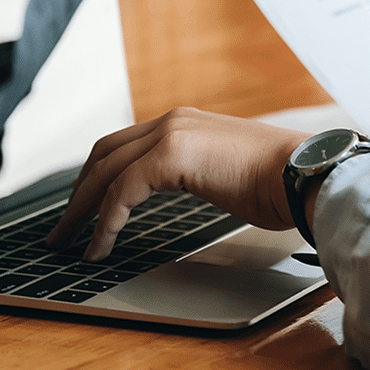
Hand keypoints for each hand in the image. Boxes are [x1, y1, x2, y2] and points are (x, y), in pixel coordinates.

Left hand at [45, 108, 309, 261]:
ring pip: (105, 172)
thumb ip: (206, 175)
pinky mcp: (170, 156)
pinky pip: (120, 193)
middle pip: (105, 153)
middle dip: (79, 192)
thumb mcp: (232, 174)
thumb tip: (202, 193)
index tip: (86, 207)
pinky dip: (104, 224)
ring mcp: (171, 134)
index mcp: (187, 123)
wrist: (305, 174)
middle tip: (64, 227)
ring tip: (68, 242)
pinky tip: (99, 248)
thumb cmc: (282, 183)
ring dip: (81, 210)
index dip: (99, 177)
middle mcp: (173, 121)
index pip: (126, 145)